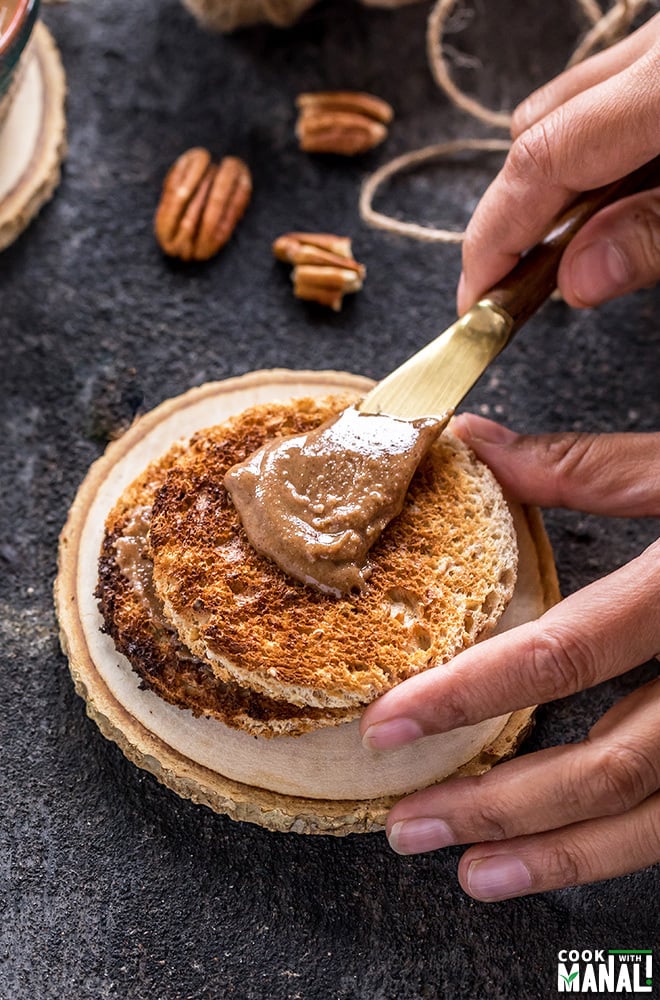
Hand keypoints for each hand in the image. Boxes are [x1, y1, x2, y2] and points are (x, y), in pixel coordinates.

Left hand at [360, 414, 659, 899]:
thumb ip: (588, 467)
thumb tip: (477, 445)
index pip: (566, 653)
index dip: (470, 693)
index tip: (387, 725)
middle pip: (610, 762)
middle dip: (500, 804)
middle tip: (409, 827)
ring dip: (560, 854)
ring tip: (473, 873)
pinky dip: (628, 845)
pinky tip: (570, 855)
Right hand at [457, 13, 659, 313]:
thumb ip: (654, 235)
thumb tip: (576, 280)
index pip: (541, 157)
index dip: (493, 237)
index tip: (476, 300)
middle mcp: (654, 49)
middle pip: (536, 129)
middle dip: (511, 216)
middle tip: (514, 287)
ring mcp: (658, 44)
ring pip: (563, 109)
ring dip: (548, 183)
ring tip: (562, 250)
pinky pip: (601, 97)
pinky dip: (586, 155)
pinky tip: (605, 199)